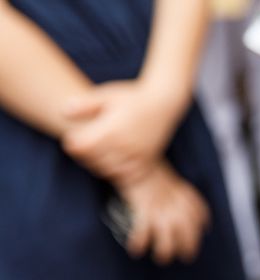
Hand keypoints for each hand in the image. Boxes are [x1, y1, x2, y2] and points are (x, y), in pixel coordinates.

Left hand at [62, 81, 184, 184]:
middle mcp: (125, 145)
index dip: (71, 144)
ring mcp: (137, 154)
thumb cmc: (132, 96)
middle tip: (82, 146)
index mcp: (111, 129)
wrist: (164, 102)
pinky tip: (115, 162)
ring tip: (97, 153)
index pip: (82, 147)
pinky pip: (128, 174)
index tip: (71, 138)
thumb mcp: (107, 95)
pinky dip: (118, 172)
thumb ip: (85, 104)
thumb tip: (63, 112)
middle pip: (94, 160)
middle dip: (84, 155)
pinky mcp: (147, 160)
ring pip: (110, 170)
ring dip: (100, 164)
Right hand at [115, 163, 209, 263]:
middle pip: (188, 235)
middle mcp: (177, 207)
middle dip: (188, 248)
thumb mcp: (171, 178)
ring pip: (168, 240)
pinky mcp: (144, 212)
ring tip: (162, 258)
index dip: (200, 227)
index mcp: (184, 196)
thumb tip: (192, 212)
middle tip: (185, 257)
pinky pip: (143, 234)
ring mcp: (161, 210)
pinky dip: (139, 243)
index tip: (201, 232)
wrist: (135, 161)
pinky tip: (136, 250)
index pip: (198, 214)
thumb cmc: (150, 168)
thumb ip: (181, 194)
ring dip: (164, 252)